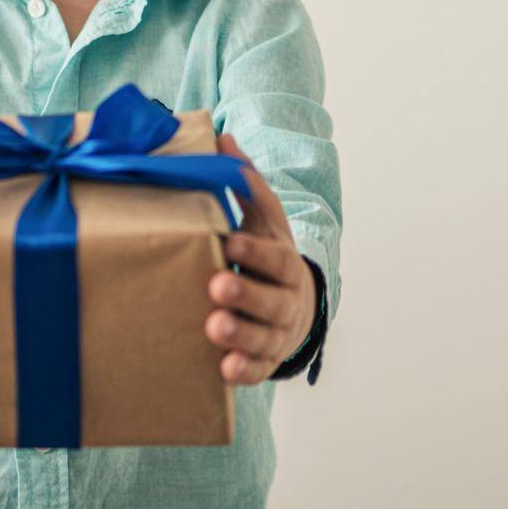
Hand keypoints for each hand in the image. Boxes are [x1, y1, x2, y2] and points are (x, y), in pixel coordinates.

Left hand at [205, 131, 317, 382]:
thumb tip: (221, 139)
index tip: (227, 242)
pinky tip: (225, 367)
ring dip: (241, 333)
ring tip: (214, 327)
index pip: (275, 256)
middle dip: (246, 294)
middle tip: (216, 286)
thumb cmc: (266, 251)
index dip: (254, 252)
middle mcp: (286, 298)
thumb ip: (244, 182)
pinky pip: (259, 368)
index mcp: (284, 259)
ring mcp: (278, 332)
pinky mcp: (266, 358)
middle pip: (272, 300)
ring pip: (264, 337)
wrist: (293, 303)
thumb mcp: (263, 217)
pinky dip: (245, 369)